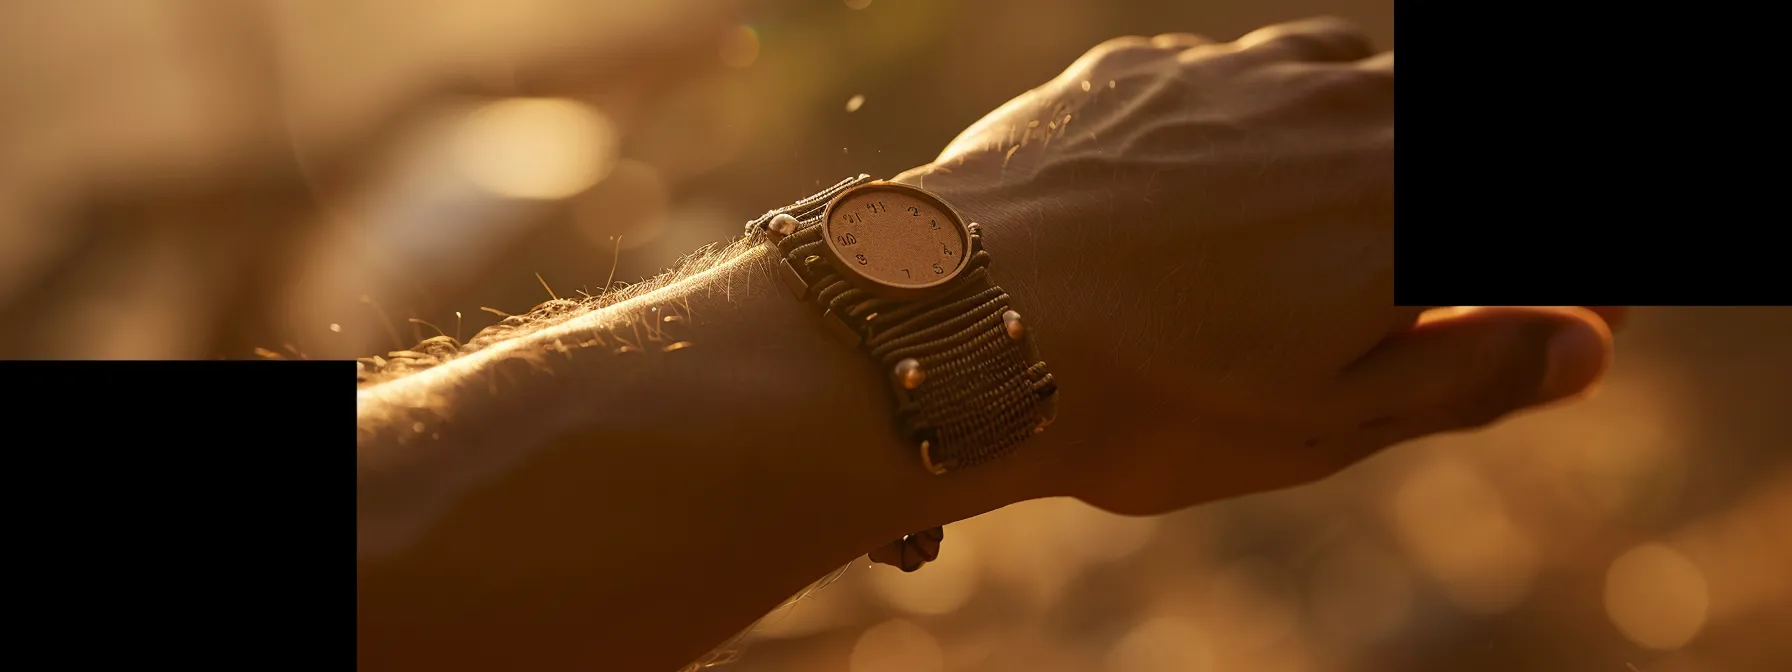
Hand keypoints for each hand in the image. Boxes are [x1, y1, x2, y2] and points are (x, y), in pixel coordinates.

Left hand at [897, 19, 1618, 515]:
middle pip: (1431, 119)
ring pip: (1341, 70)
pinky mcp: (1137, 70)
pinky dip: (1251, 116)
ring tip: (1333, 205)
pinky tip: (1215, 175)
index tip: (1565, 308)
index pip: (1517, 211)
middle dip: (1437, 200)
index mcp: (1407, 200)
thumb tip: (1584, 343)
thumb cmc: (1155, 395)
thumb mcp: (1330, 419)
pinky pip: (1227, 71)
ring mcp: (1231, 75)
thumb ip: (1472, 370)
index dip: (1566, 272)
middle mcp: (1335, 108)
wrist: (963, 326)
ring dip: (1364, 130)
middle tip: (1415, 270)